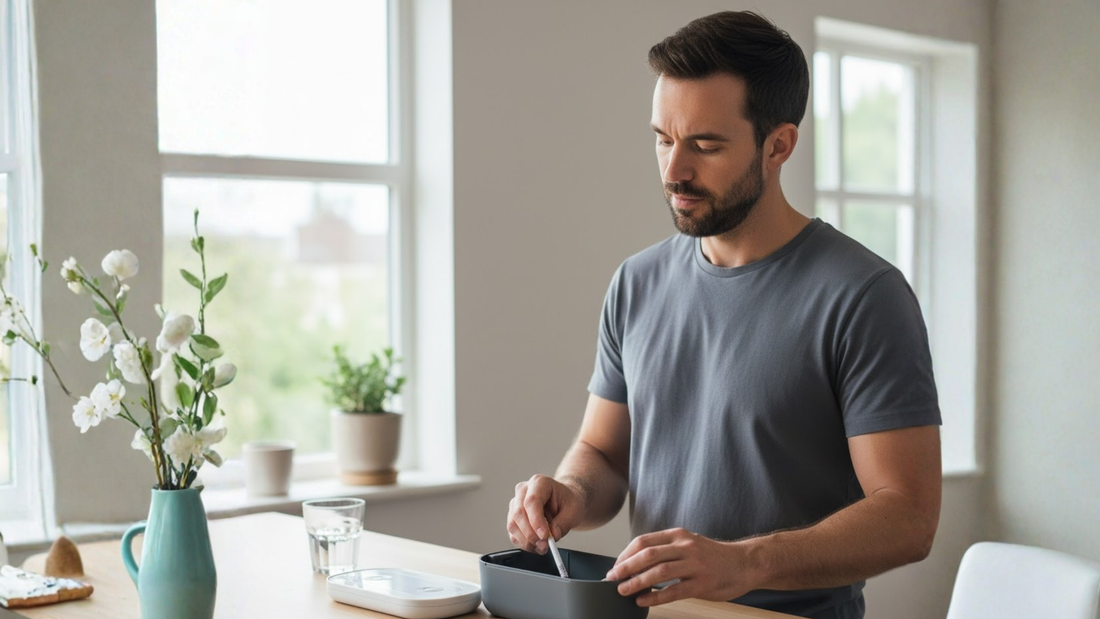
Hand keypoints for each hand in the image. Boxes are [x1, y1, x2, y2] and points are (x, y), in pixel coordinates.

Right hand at [506, 474, 585, 553]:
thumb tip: (553, 535)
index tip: (545, 535)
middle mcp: (524, 491)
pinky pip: (513, 534)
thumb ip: (564, 522)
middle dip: (531, 534)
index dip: (536, 520)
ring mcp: (516, 504)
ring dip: (527, 541)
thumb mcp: (574, 510)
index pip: (532, 501)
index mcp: (539, 483)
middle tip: (545, 545)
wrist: (563, 501)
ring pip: (513, 525)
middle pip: (519, 513)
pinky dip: (524, 544)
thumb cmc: (567, 501)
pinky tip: (537, 546)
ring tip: (543, 547)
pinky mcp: (513, 518)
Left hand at [604, 528, 756, 606]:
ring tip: (623, 590)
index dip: (626, 554)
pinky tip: (643, 600)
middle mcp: (686, 546)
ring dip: (637, 582)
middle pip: (648, 554)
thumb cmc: (713, 556)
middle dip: (626, 567)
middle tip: (612, 577)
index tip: (615, 565)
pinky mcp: (702, 584)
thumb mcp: (689, 543)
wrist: (745, 563)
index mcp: (679, 535)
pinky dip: (655, 596)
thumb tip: (636, 562)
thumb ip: (667, 549)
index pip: (644, 541)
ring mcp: (695, 565)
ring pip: (659, 572)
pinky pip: (674, 591)